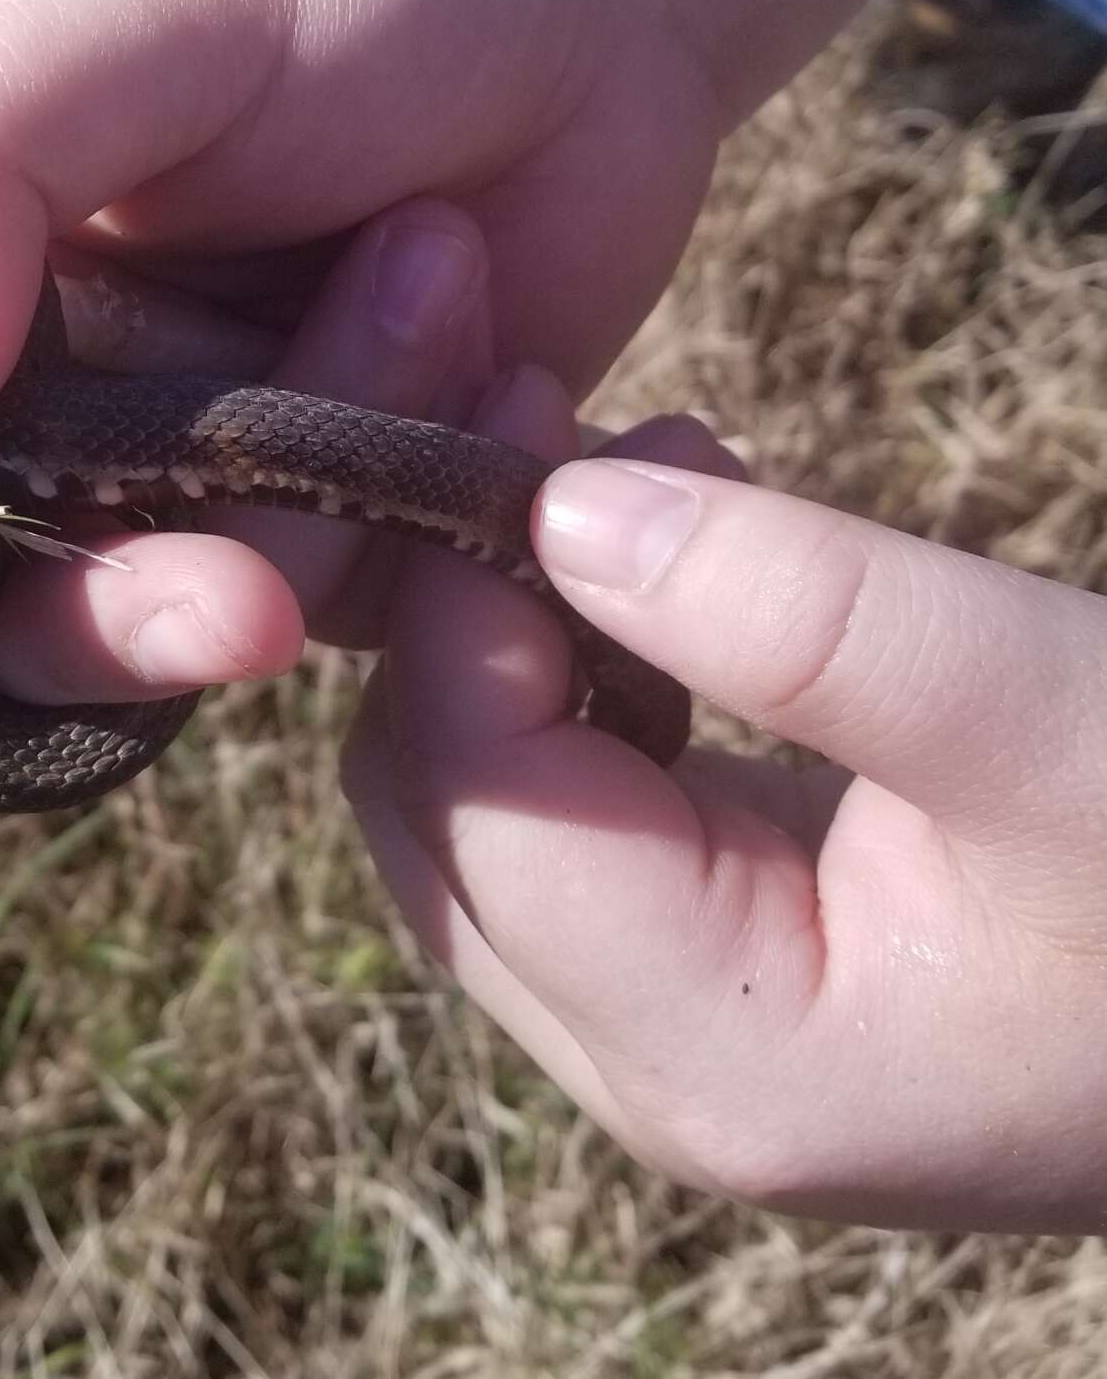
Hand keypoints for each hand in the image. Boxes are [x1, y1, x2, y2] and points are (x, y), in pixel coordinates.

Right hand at [0, 0, 730, 672]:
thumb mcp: (126, 7)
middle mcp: (47, 385)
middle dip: (109, 620)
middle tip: (237, 604)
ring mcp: (201, 463)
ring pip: (181, 615)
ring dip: (311, 501)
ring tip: (438, 268)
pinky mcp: (349, 511)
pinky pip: (347, 605)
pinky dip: (424, 509)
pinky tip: (501, 353)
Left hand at [345, 363, 1106, 1235]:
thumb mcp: (1053, 721)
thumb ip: (806, 617)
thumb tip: (562, 505)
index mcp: (715, 1052)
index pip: (470, 793)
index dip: (462, 593)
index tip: (525, 411)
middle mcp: (657, 1067)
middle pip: (433, 805)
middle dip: (462, 605)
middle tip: (561, 427)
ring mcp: (682, 1023)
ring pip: (484, 798)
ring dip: (522, 626)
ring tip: (649, 476)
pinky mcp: (725, 959)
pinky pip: (574, 798)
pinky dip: (587, 667)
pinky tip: (690, 566)